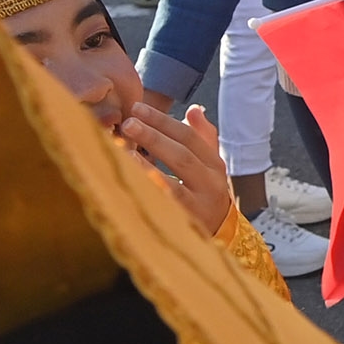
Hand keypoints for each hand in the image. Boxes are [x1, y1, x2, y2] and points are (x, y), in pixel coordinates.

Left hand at [116, 101, 233, 237]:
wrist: (219, 234)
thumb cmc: (207, 193)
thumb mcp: (211, 165)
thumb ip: (203, 137)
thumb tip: (194, 109)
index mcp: (215, 165)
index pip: (189, 137)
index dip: (163, 121)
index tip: (137, 109)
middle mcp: (210, 184)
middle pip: (182, 157)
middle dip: (154, 138)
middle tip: (128, 123)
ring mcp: (198, 207)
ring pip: (172, 185)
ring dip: (147, 167)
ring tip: (124, 151)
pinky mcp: (184, 227)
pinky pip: (163, 210)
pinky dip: (147, 195)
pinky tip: (129, 184)